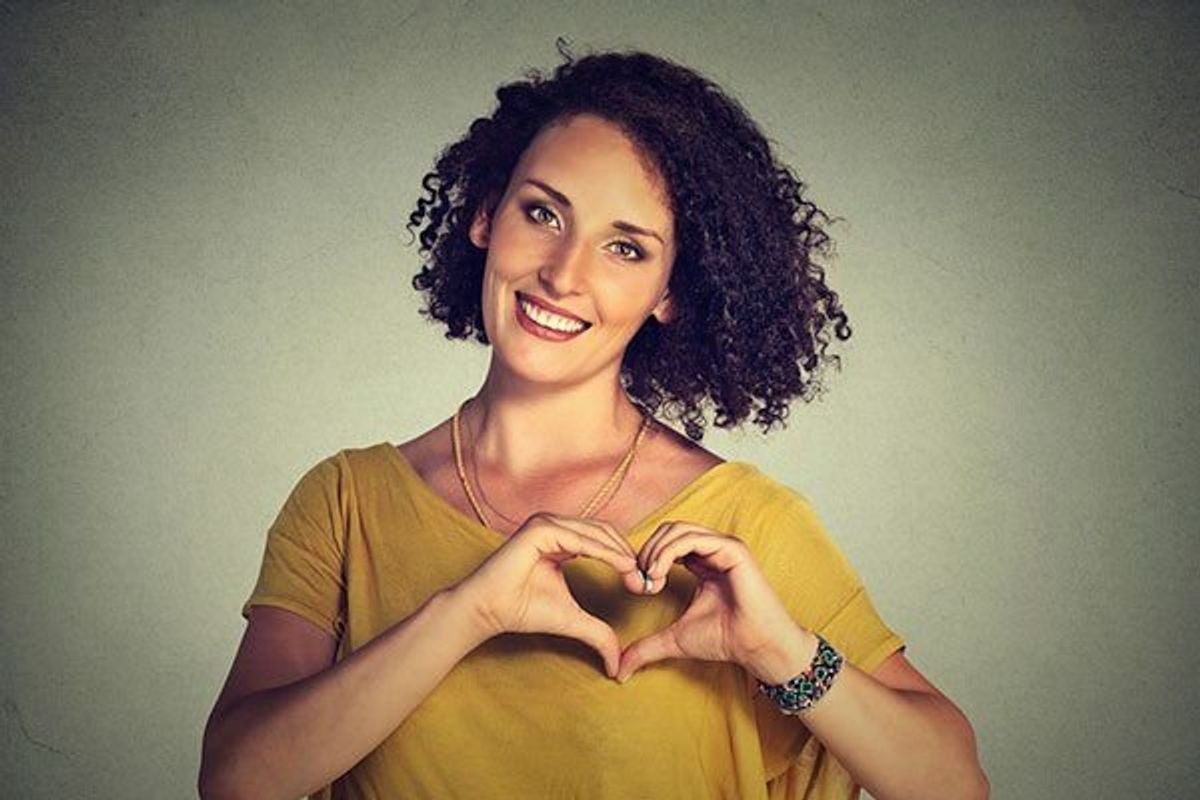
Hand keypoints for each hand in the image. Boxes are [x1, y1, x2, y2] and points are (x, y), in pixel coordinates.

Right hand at [454, 512, 648, 677]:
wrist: (489, 610)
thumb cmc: (523, 610)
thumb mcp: (573, 620)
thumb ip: (598, 634)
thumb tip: (618, 665)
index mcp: (562, 538)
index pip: (605, 540)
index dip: (627, 561)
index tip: (645, 587)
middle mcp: (555, 525)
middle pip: (606, 533)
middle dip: (629, 557)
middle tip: (647, 583)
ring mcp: (546, 523)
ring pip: (597, 533)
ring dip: (622, 555)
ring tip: (637, 578)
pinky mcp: (539, 529)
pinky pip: (581, 538)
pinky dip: (605, 552)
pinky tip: (622, 568)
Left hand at [616, 522, 802, 682]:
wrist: (756, 647)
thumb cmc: (725, 640)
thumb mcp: (676, 640)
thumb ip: (647, 647)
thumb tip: (620, 670)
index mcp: (703, 561)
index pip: (666, 541)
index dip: (646, 558)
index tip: (638, 586)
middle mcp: (713, 549)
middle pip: (668, 529)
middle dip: (647, 551)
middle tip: (641, 581)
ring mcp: (724, 546)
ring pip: (677, 530)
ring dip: (655, 552)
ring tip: (650, 579)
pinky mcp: (732, 550)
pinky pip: (692, 539)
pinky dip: (668, 553)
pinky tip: (660, 575)